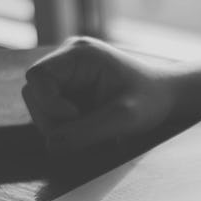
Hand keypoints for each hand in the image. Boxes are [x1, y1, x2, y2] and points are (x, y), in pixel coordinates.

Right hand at [22, 37, 181, 153]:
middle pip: (35, 94)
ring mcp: (66, 74)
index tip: (76, 117)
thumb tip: (51, 146)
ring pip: (40, 107)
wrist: (166, 96)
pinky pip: (52, 114)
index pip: (37, 77)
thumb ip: (86, 132)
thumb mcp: (122, 118)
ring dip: (61, 126)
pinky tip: (93, 127)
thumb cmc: (150, 100)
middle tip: (91, 131)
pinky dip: (67, 127)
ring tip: (96, 129)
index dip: (49, 103)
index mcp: (79, 54)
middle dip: (55, 120)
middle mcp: (67, 59)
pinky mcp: (69, 90)